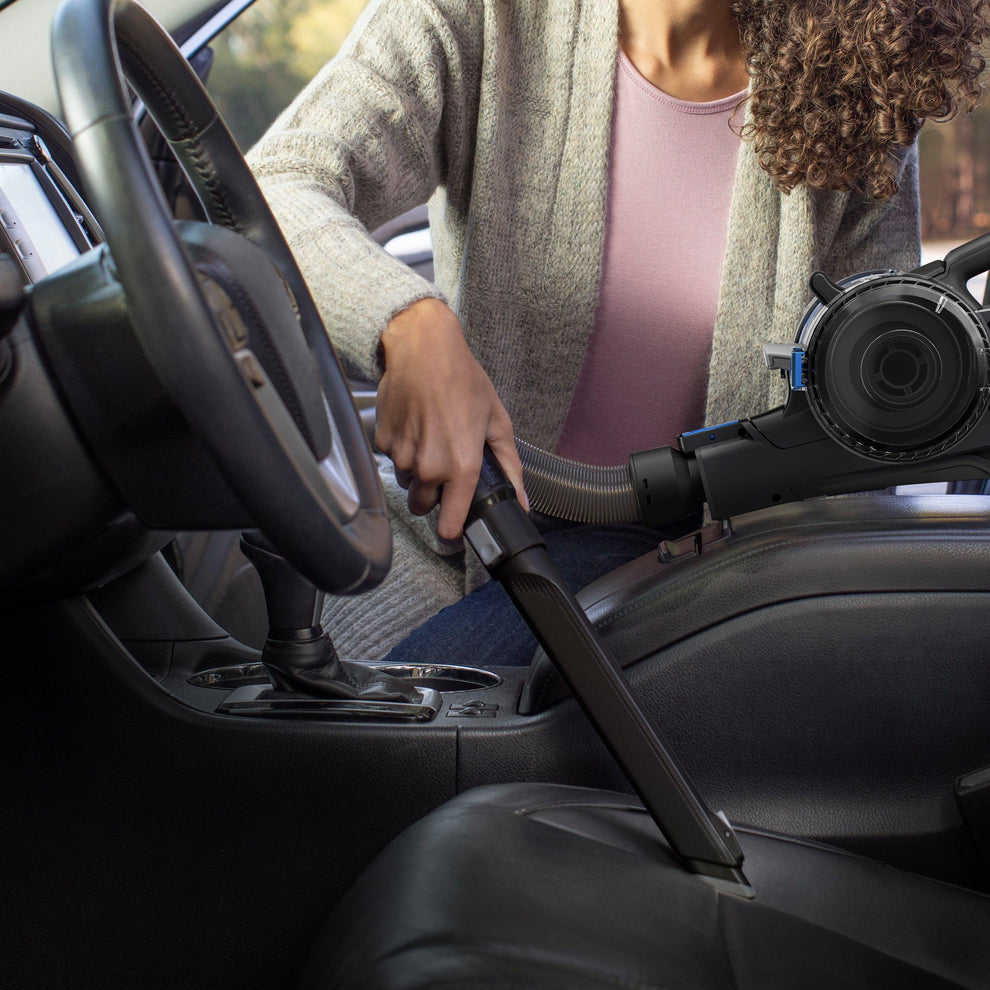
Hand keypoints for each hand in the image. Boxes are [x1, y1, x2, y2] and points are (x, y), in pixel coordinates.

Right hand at [375, 298, 527, 538]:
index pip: (450, 523)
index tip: (453, 529)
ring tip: (430, 440)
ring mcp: (402, 455)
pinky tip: (414, 426)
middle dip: (432, 497)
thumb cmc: (463, 381)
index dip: (452, 530)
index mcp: (461, 466)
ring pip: (407, 482)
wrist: (424, 349)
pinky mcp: (383, 441)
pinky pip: (392, 459)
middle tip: (443, 470)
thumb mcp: (497, 421)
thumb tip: (522, 502)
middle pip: (423, 506)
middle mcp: (429, 467)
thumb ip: (510, 466)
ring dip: (417, 472)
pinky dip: (402, 450)